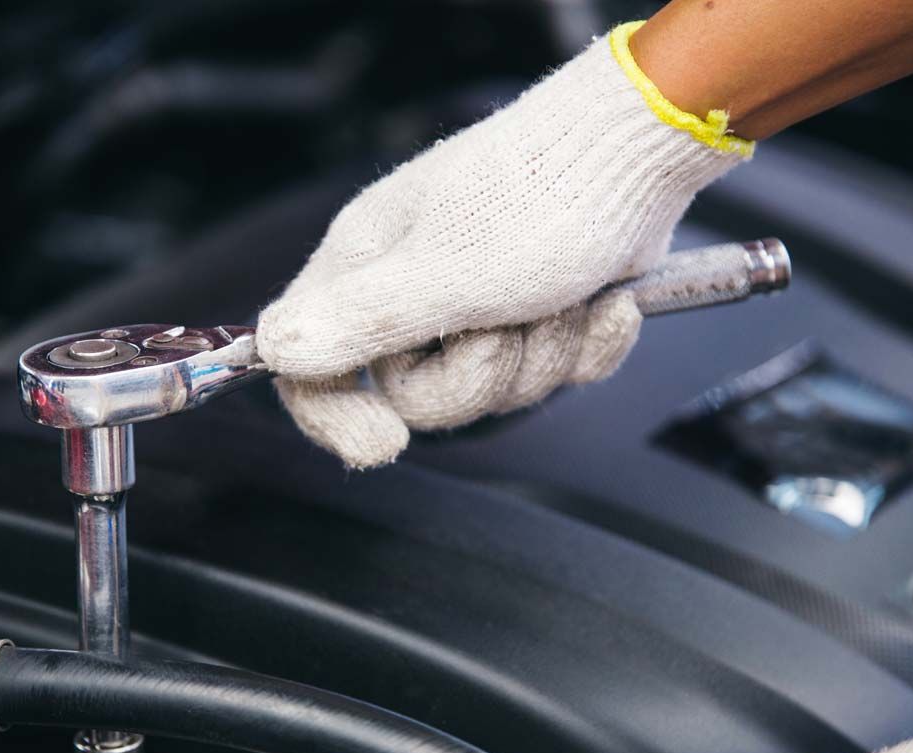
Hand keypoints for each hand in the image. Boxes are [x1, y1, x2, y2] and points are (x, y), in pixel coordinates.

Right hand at [258, 23, 750, 467]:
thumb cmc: (539, 193)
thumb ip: (358, 320)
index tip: (384, 442)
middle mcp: (412, 287)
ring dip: (544, 351)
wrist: (637, 150)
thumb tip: (275, 350)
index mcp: (367, 267)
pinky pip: (550, 372)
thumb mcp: (443, 271)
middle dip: (482, 372)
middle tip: (510, 319)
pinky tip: (599, 300)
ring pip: (493, 388)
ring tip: (562, 294)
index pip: (309, 364)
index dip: (332, 415)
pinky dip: (585, 343)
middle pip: (416, 396)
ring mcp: (478, 302)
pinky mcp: (537, 310)